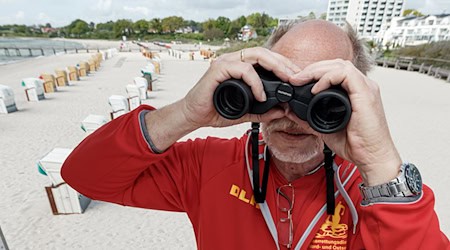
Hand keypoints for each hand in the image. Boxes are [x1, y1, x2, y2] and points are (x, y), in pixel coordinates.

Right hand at [181, 47, 299, 128]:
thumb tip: (282, 111)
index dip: (283, 65)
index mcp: (240, 66)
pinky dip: (255, 82)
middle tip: (296, 78)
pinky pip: (243, 70)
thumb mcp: (244, 113)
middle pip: (264, 52)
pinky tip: (261, 96)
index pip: (266, 59)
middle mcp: (233, 60)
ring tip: (285, 81)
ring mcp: (225, 63)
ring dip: (274, 67)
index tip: (297, 78)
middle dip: (283, 63)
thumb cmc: (214, 111)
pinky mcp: (218, 69)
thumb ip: (262, 112)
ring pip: (255, 55)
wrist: (193, 116)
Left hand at [290, 59, 401, 185]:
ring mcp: (366, 88)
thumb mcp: (325, 128)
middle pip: (336, 63)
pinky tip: (315, 90)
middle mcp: (362, 86)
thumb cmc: (356, 145)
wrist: (372, 157)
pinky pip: (345, 74)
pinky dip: (327, 78)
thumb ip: (308, 118)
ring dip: (317, 70)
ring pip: (340, 65)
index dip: (314, 72)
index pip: (334, 70)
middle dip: (312, 68)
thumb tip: (291, 111)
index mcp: (355, 92)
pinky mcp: (366, 94)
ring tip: (301, 80)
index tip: (297, 82)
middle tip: (295, 78)